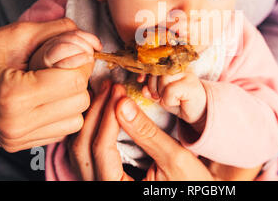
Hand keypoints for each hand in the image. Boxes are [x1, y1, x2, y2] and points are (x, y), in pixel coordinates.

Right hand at [0, 19, 95, 151]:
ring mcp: (17, 138)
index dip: (80, 61)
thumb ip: (61, 32)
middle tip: (59, 65)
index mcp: (13, 95)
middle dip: (77, 78)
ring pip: (76, 118)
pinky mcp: (19, 145)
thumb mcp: (19, 33)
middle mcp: (16, 124)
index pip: (74, 80)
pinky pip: (63, 130)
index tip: (70, 51)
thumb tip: (94, 43)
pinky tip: (46, 98)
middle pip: (79, 100)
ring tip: (51, 82)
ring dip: (73, 97)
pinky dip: (63, 112)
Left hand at [68, 80, 213, 180]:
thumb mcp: (175, 159)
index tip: (118, 91)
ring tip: (105, 94)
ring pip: (81, 151)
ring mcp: (101, 184)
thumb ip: (147, 132)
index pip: (101, 149)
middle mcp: (103, 189)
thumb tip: (122, 103)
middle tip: (109, 88)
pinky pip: (89, 153)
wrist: (196, 196)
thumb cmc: (191, 185)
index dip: (108, 116)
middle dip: (96, 113)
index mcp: (118, 190)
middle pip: (83, 148)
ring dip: (92, 120)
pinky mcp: (105, 178)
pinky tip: (104, 110)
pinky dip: (94, 130)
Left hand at [137, 70, 206, 129]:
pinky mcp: (191, 84)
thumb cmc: (180, 101)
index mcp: (172, 65)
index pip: (155, 61)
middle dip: (152, 86)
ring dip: (162, 94)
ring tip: (170, 99)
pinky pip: (170, 90)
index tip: (140, 79)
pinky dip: (169, 101)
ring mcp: (186, 73)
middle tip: (159, 97)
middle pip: (157, 69)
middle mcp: (180, 66)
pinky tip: (178, 102)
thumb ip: (151, 91)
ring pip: (163, 79)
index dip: (145, 70)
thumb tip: (143, 88)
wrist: (200, 112)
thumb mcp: (161, 96)